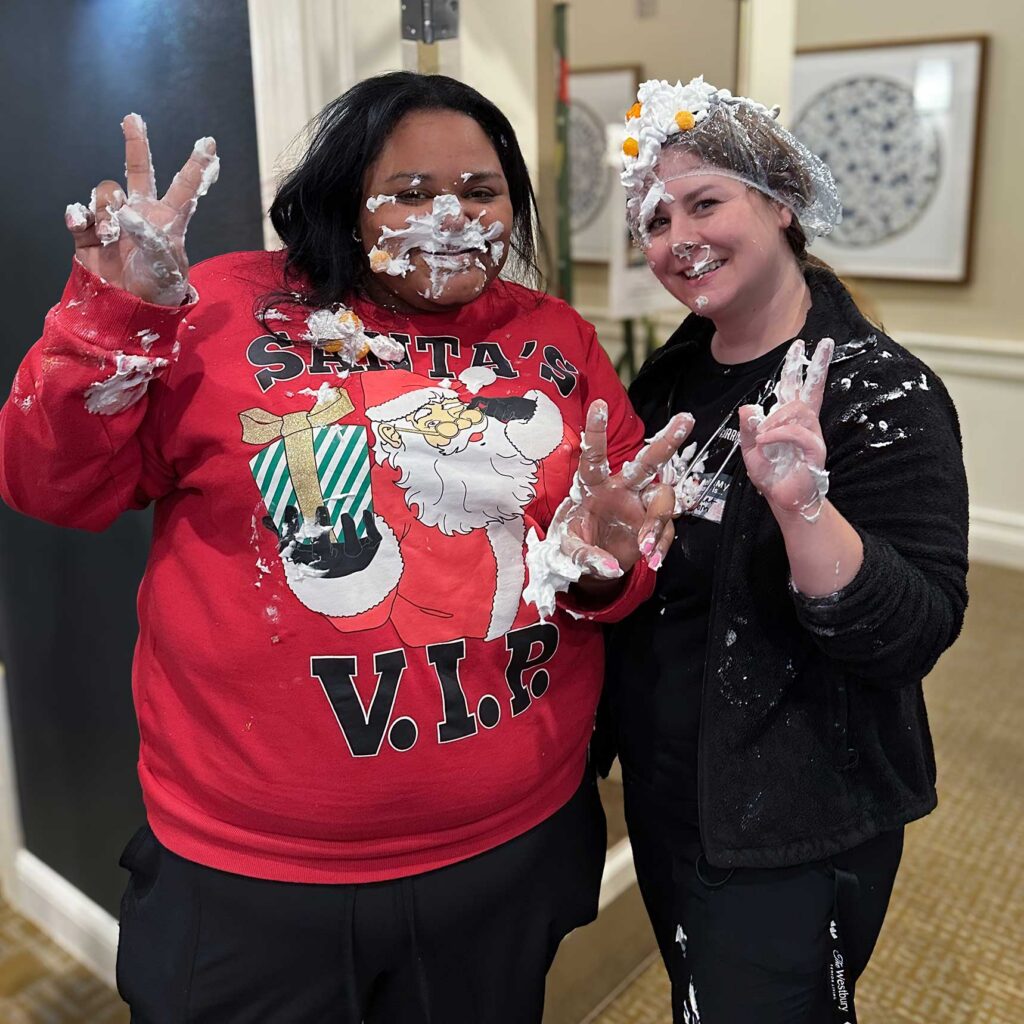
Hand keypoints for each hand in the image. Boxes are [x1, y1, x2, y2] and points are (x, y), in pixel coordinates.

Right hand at [63, 114, 218, 305]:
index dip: (195, 166)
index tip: (208, 143)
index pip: (183, 188)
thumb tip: (126, 213)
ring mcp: (114, 222)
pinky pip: (78, 214)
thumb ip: (152, 237)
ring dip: (106, 208)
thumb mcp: (168, 267)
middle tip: (133, 119)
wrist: (130, 313)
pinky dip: (79, 217)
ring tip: (112, 234)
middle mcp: (141, 214)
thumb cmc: (160, 292)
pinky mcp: (89, 235)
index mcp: (168, 221)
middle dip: (136, 144)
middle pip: (138, 172)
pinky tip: (86, 228)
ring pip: (105, 192)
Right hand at [264, 507, 381, 577]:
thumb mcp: (304, 550)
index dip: (292, 530)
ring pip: (351, 547)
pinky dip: (370, 527)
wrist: (355, 583)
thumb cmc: (324, 558)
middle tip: (319, 507)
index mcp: (312, 561)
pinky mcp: (369, 553)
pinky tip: (365, 513)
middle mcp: (332, 563)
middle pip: (324, 549)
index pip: (297, 549)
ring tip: (345, 514)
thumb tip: (266, 519)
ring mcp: (352, 559)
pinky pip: (372, 541)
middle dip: (321, 530)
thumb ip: (285, 534)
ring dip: (349, 530)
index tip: (290, 508)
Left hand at [562, 401, 693, 572]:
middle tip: (687, 419)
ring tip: (645, 547)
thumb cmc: (578, 542)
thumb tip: (609, 567)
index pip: (595, 456)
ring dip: (656, 522)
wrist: (595, 562)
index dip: (596, 432)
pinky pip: (666, 532)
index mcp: (594, 485)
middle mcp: (622, 488)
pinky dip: (661, 546)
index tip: (598, 405)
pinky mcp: (653, 525)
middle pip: (648, 462)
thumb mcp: (569, 550)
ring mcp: (641, 506)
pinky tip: (653, 560)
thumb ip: (585, 556)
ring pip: (662, 499)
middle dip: (667, 441)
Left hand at [739, 338, 833, 520]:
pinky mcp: (814, 450)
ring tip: (761, 434)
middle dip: (818, 364)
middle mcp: (804, 424)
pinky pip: (798, 434)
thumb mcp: (751, 450)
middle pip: (813, 388)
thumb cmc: (771, 476)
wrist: (783, 499)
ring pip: (798, 411)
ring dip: (776, 419)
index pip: (795, 388)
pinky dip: (778, 435)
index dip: (798, 367)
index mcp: (789, 421)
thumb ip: (749, 428)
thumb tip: (748, 407)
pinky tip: (765, 442)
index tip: (801, 345)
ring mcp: (812, 435)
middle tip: (823, 342)